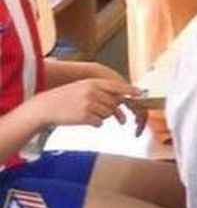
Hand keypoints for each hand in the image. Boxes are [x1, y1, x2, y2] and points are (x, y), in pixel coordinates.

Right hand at [22, 78, 139, 128]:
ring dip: (102, 117)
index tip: (141, 94)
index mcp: (92, 83)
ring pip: (108, 114)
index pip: (117, 86)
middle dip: (114, 110)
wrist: (45, 107)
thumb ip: (100, 91)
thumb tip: (121, 100)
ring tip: (88, 114)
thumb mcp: (82, 88)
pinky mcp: (85, 116)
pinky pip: (100, 123)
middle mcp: (92, 92)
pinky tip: (84, 120)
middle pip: (115, 103)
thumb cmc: (64, 98)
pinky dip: (95, 124)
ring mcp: (89, 104)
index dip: (130, 91)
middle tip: (106, 113)